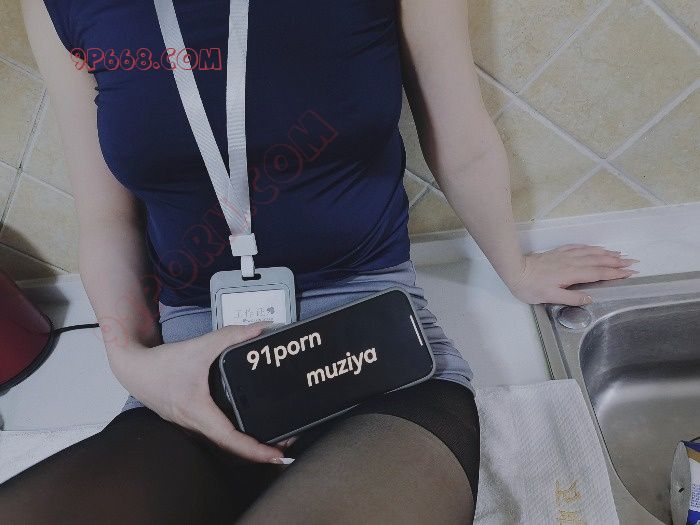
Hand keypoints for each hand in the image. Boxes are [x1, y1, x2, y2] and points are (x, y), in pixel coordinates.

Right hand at [107, 323, 285, 463]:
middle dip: (259, 452)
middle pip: (232, 448)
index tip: (278, 455)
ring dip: (248, 447)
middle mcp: (196, 426)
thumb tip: (262, 328)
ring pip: (224, 445)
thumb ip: (232, 335)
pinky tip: (248, 429)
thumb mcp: (201, 346)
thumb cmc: (162, 363)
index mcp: (199, 412)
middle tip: (285, 446)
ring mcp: (192, 427)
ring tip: (274, 440)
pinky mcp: (191, 423)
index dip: (257, 451)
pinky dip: (235, 438)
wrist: (134, 369)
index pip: (232, 439)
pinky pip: (217, 437)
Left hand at [507, 244, 638, 305]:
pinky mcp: (558, 252)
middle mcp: (571, 262)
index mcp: (572, 274)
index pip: (598, 273)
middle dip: (617, 262)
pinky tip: (596, 248)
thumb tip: (590, 299)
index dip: (615, 273)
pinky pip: (578, 247)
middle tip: (633, 262)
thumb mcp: (550, 297)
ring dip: (606, 253)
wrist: (515, 270)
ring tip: (620, 254)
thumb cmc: (531, 287)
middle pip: (598, 261)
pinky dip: (590, 247)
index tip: (630, 273)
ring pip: (590, 252)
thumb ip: (571, 298)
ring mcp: (565, 255)